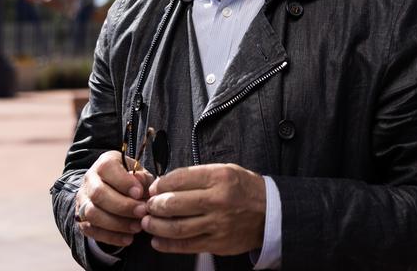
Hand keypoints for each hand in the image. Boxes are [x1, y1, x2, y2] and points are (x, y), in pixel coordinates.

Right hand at [75, 150, 153, 248]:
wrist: (112, 188)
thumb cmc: (131, 179)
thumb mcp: (139, 172)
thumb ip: (142, 178)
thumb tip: (142, 185)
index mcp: (104, 162)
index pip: (107, 169)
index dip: (123, 182)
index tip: (140, 193)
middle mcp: (89, 179)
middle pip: (98, 193)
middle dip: (122, 206)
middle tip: (142, 212)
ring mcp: (82, 200)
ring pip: (92, 214)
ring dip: (117, 223)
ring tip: (137, 227)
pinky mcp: (81, 219)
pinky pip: (92, 231)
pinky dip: (111, 237)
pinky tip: (128, 239)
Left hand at [140, 163, 265, 254]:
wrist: (270, 212)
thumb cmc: (244, 188)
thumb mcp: (226, 170)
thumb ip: (198, 176)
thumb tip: (167, 183)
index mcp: (219, 177)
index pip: (180, 178)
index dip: (161, 184)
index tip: (154, 187)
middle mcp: (218, 200)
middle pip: (175, 204)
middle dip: (155, 205)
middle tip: (147, 206)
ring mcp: (217, 224)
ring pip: (178, 227)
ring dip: (156, 226)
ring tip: (147, 223)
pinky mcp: (217, 244)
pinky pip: (187, 246)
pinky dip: (168, 245)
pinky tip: (157, 241)